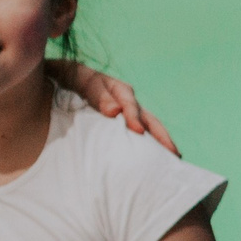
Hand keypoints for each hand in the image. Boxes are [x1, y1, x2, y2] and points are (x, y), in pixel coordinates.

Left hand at [55, 61, 177, 154]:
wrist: (66, 79)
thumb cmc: (75, 80)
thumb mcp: (84, 82)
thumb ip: (98, 95)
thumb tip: (114, 111)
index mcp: (120, 90)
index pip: (129, 105)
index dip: (134, 117)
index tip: (138, 131)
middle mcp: (128, 103)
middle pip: (149, 120)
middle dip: (162, 137)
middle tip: (174, 154)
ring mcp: (127, 114)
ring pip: (148, 128)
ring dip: (159, 144)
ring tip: (171, 160)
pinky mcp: (122, 125)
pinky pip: (137, 135)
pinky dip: (146, 147)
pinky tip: (151, 161)